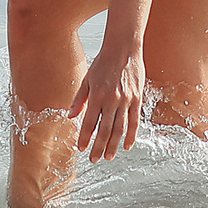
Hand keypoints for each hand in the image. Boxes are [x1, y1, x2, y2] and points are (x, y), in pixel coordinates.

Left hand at [69, 45, 147, 162]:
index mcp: (97, 95)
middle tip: (94, 159)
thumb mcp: (87, 78)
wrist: (124, 48)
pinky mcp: (137, 99)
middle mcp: (112, 100)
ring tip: (108, 157)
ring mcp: (126, 100)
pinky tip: (127, 146)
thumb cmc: (103, 62)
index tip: (81, 148)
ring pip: (120, 129)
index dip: (84, 137)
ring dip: (113, 145)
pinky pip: (134, 121)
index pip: (89, 122)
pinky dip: (131, 135)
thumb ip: (79, 99)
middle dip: (98, 147)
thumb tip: (70, 116)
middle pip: (105, 130)